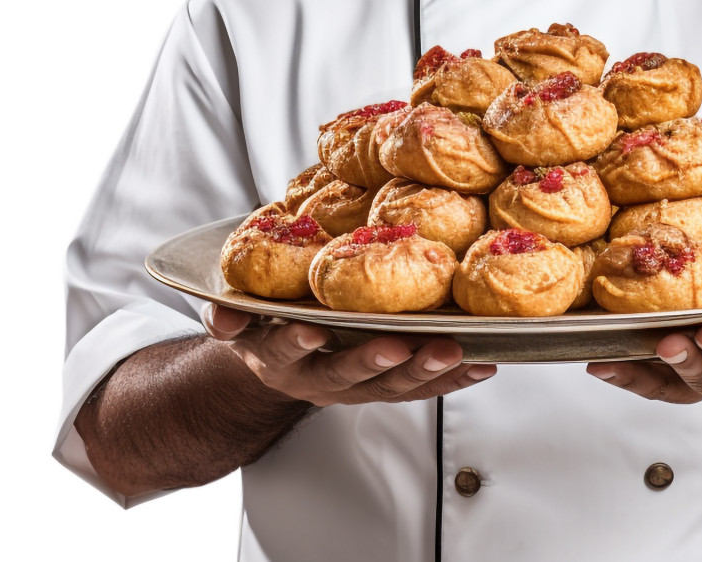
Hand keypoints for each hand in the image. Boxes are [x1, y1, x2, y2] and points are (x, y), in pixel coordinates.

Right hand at [203, 304, 495, 406]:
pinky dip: (453, 379)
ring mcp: (356, 387)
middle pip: (348, 376)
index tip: (312, 329)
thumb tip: (219, 312)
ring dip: (424, 372)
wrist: (279, 362)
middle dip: (375, 362)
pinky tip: (482, 365)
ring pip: (392, 387)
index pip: (287, 350)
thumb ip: (229, 315)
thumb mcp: (239, 319)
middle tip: (401, 348)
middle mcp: (319, 378)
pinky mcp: (389, 387)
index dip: (298, 341)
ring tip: (454, 352)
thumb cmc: (267, 324)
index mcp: (280, 356)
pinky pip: (423, 389)